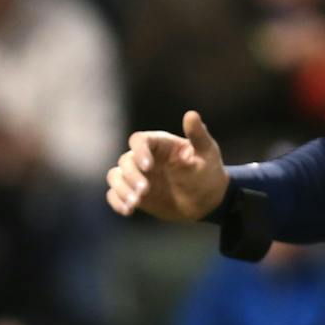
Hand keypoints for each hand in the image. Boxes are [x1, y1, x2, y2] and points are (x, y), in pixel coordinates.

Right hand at [105, 110, 228, 221]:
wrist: (207, 201)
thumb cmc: (209, 172)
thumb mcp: (207, 152)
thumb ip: (198, 135)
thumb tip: (191, 114)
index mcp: (160, 145)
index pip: (139, 140)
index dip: (139, 151)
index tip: (148, 167)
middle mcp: (144, 158)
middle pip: (125, 160)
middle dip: (132, 176)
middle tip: (145, 191)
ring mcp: (137, 176)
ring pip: (115, 176)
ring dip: (122, 189)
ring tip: (136, 202)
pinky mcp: (133, 192)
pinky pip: (115, 194)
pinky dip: (117, 201)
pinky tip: (128, 210)